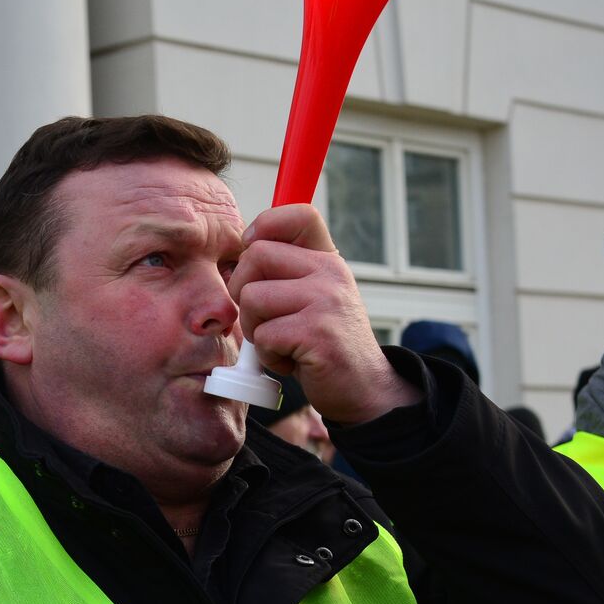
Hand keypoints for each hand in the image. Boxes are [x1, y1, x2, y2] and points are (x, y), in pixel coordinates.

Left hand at [230, 204, 419, 423]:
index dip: (265, 226)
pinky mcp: (316, 334)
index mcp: (328, 261)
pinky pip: (263, 335)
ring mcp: (326, 301)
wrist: (364, 389)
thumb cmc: (327, 344)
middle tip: (262, 317)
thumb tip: (239, 257)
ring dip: (255, 329)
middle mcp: (330, 273)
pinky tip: (291, 361)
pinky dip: (268, 356)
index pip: (299, 214)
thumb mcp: (315, 297)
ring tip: (281, 343)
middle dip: (243, 291)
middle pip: (256, 255)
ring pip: (251, 298)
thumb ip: (287, 273)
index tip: (255, 252)